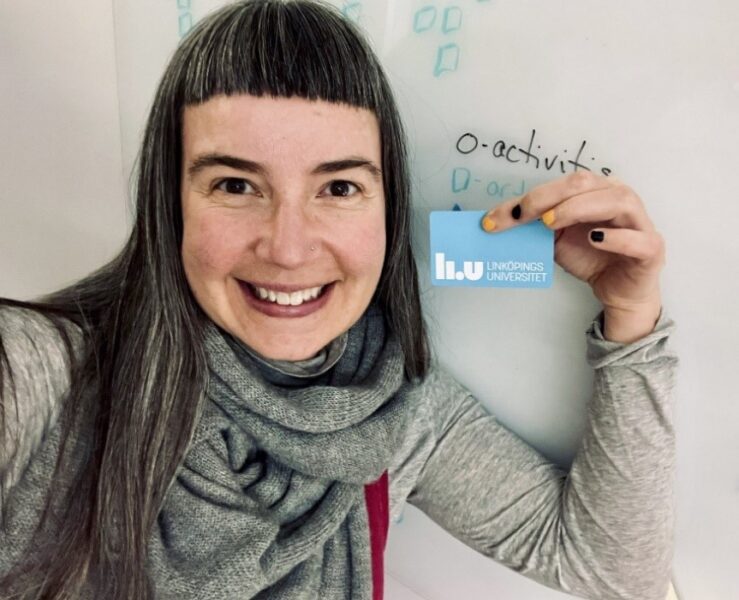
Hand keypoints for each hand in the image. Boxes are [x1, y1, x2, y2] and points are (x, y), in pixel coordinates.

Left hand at [481, 172, 664, 342]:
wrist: (617, 291)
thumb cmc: (590, 257)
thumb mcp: (554, 239)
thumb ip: (533, 227)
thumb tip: (496, 221)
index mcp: (595, 191)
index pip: (562, 185)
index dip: (530, 198)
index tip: (497, 218)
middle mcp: (619, 198)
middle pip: (586, 184)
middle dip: (548, 197)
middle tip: (524, 215)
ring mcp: (639, 222)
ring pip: (617, 200)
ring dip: (579, 208)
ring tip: (551, 223)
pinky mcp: (651, 249)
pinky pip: (639, 239)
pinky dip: (617, 238)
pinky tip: (595, 239)